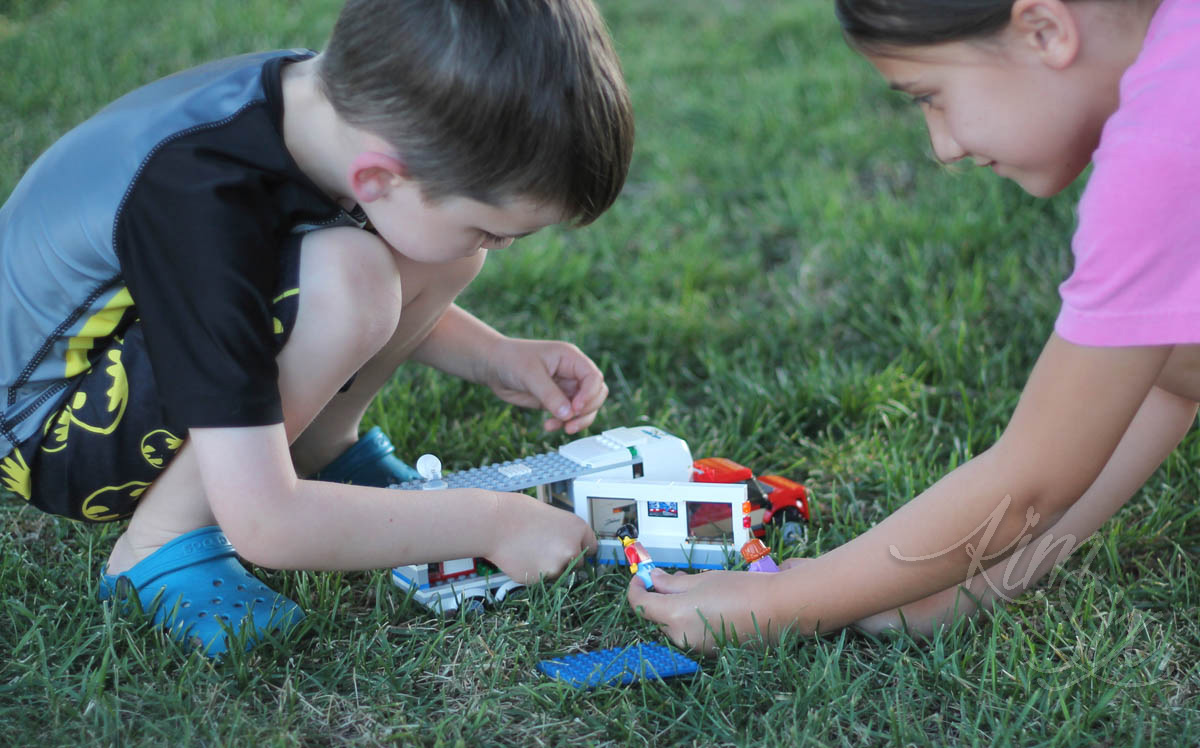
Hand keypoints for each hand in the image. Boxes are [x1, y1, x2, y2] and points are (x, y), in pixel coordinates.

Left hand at [481, 337, 607, 432]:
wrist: (493, 366)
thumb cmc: (511, 359)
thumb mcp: (530, 375)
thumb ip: (550, 395)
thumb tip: (568, 414)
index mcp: (570, 358)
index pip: (593, 377)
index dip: (589, 394)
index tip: (575, 408)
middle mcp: (572, 373)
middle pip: (596, 394)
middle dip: (587, 410)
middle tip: (570, 421)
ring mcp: (565, 387)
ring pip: (585, 408)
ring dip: (577, 420)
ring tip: (561, 427)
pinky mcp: (556, 400)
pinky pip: (569, 415)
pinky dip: (563, 423)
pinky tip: (549, 425)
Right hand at [484, 491, 597, 583]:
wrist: (495, 523)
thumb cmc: (521, 513)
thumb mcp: (553, 516)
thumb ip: (566, 534)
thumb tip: (574, 548)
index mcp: (578, 529)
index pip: (592, 548)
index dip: (580, 548)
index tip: (573, 549)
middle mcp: (572, 550)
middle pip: (578, 564)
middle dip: (565, 559)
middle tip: (545, 547)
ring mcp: (556, 567)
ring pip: (558, 573)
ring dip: (548, 567)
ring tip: (529, 550)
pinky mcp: (539, 579)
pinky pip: (540, 579)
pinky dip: (533, 571)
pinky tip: (521, 557)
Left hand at [627, 568, 784, 653]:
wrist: (777, 609)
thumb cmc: (740, 589)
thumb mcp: (702, 579)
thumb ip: (673, 583)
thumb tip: (654, 579)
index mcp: (674, 615)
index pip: (640, 605)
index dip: (636, 589)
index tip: (640, 576)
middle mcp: (680, 636)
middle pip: (658, 617)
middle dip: (660, 598)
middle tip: (672, 579)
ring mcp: (696, 648)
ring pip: (674, 626)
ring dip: (677, 610)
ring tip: (698, 590)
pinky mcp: (710, 652)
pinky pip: (692, 634)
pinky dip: (693, 620)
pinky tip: (711, 606)